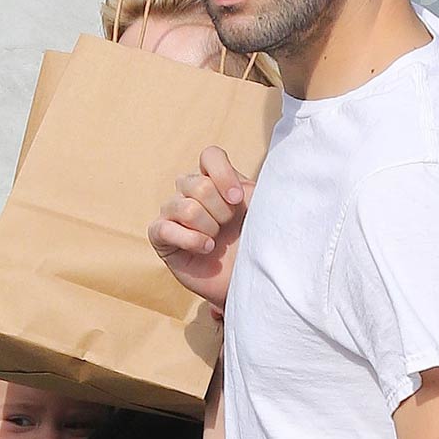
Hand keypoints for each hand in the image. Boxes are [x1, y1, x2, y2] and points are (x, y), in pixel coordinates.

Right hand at [149, 147, 250, 310]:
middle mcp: (190, 192)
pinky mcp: (161, 237)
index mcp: (215, 180)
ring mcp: (172, 213)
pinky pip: (164, 228)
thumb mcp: (262, 209)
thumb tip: (277, 160)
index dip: (223, 175)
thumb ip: (258, 183)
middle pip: (198, 183)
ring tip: (216, 241)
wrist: (248, 282)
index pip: (210, 156)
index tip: (239, 200)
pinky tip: (206, 249)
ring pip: (185, 206)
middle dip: (220, 210)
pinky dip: (191, 239)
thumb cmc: (255, 245)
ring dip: (207, 227)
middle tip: (227, 228)